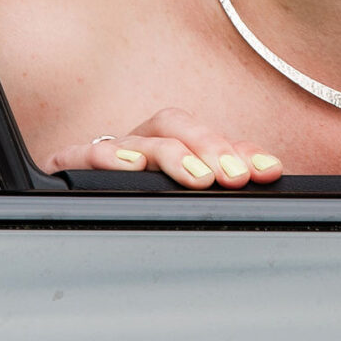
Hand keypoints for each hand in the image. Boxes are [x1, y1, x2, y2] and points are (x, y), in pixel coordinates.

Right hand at [45, 109, 283, 189]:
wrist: (69, 215)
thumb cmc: (135, 202)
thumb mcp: (186, 195)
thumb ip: (227, 180)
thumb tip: (271, 171)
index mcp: (168, 145)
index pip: (208, 137)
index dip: (239, 150)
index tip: (267, 171)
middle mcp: (139, 143)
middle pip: (174, 125)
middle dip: (209, 148)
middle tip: (233, 177)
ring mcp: (106, 153)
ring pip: (139, 140)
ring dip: (172, 155)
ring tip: (198, 177)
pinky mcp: (69, 166)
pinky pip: (83, 153)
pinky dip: (107, 157)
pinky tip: (131, 167)